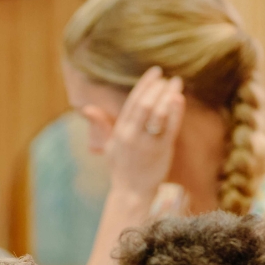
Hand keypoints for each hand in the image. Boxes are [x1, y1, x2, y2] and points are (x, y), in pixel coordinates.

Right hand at [82, 66, 183, 205]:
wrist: (131, 192)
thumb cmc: (121, 168)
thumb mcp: (109, 145)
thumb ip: (101, 125)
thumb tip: (86, 108)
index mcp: (120, 131)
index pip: (132, 101)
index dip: (144, 84)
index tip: (155, 72)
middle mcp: (131, 135)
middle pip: (144, 105)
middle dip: (156, 88)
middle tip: (167, 77)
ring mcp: (147, 143)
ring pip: (157, 114)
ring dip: (167, 96)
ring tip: (176, 84)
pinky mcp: (161, 150)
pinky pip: (170, 127)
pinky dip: (175, 112)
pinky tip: (179, 99)